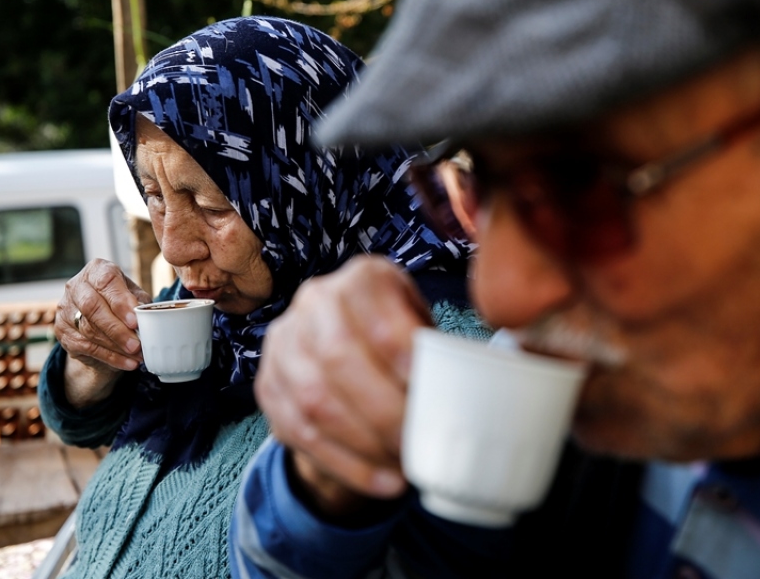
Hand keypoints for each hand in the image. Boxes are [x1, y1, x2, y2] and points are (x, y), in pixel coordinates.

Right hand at [56, 258, 153, 407]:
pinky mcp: (62, 330)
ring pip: (88, 329)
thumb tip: (145, 316)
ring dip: (115, 346)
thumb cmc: (122, 302)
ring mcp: (65, 308)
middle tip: (137, 344)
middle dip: (116, 328)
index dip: (121, 302)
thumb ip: (139, 303)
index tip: (135, 321)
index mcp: (96, 270)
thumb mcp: (134, 297)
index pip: (106, 282)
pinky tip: (127, 363)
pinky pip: (85, 346)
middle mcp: (76, 286)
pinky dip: (110, 357)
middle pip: (92, 306)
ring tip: (137, 355)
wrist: (100, 321)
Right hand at [255, 256, 433, 517]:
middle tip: (418, 443)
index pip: (374, 313)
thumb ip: (442, 347)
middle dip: (382, 410)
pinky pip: (300, 434)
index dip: (399, 354)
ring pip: (314, 401)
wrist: (338, 346)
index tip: (427, 391)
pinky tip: (383, 481)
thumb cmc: (397, 339)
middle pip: (337, 359)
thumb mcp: (421, 325)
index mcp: (361, 278)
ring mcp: (284, 345)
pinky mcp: (268, 387)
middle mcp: (314, 302)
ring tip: (405, 467)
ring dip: (364, 444)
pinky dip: (347, 464)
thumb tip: (491, 385)